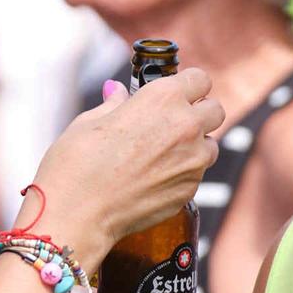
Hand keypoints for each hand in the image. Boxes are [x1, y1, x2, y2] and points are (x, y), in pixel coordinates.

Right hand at [29, 67, 223, 259]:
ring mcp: (193, 161)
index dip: (187, 85)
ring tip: (161, 156)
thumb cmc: (76, 164)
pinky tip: (152, 180)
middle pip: (215, 111)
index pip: (199, 79)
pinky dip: (181, 174)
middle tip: (173, 123)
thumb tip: (117, 93)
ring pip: (210, 146)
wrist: (78, 213)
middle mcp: (186, 126)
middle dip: (199, 113)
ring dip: (194, 146)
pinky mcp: (190, 190)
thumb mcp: (89, 122)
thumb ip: (114, 104)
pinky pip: (195, 175)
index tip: (177, 93)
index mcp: (162, 98)